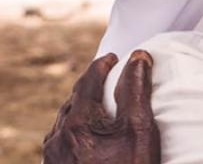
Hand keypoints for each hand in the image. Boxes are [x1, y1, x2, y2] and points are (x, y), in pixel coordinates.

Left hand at [42, 50, 160, 163]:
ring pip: (64, 122)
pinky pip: (61, 141)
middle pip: (73, 101)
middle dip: (91, 86)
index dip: (102, 66)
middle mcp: (59, 139)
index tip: (114, 58)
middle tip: (108, 77)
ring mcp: (54, 158)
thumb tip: (138, 58)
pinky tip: (88, 136)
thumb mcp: (140, 130)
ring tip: (99, 104)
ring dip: (81, 107)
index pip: (88, 82)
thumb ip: (136, 90)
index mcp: (78, 123)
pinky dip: (76, 128)